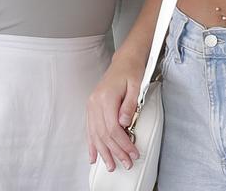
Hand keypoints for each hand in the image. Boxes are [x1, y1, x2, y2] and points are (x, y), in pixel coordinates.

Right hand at [86, 55, 142, 172]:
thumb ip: (129, 106)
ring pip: (95, 134)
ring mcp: (91, 105)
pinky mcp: (91, 107)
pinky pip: (90, 129)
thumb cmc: (131, 71)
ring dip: (103, 152)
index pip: (113, 128)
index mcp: (106, 97)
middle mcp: (95, 103)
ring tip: (110, 165)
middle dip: (115, 151)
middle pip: (103, 134)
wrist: (124, 61)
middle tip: (125, 163)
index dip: (123, 143)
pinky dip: (91, 144)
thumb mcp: (135, 86)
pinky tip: (93, 155)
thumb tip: (124, 123)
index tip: (132, 152)